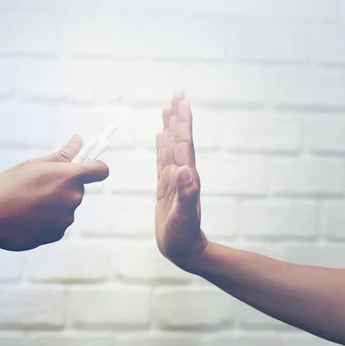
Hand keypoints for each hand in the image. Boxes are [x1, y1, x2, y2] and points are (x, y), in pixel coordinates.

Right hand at [0, 135, 108, 251]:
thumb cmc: (10, 186)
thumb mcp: (35, 165)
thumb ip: (62, 155)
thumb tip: (78, 141)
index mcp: (70, 176)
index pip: (100, 170)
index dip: (95, 167)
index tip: (88, 167)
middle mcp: (73, 198)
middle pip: (78, 188)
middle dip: (63, 186)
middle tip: (40, 185)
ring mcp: (66, 218)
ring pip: (66, 206)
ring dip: (54, 204)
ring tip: (28, 202)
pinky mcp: (58, 234)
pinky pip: (57, 222)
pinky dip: (47, 220)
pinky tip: (28, 216)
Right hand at [155, 92, 207, 268]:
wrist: (184, 250)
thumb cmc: (183, 237)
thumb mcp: (184, 218)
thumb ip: (187, 194)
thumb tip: (184, 170)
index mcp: (186, 177)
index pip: (184, 144)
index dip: (182, 123)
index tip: (181, 102)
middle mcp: (181, 174)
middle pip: (178, 140)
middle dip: (177, 118)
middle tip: (176, 95)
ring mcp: (173, 179)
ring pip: (170, 147)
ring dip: (169, 128)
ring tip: (167, 109)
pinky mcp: (165, 187)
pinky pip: (162, 160)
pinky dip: (161, 146)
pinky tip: (159, 136)